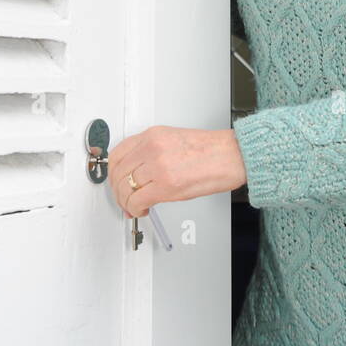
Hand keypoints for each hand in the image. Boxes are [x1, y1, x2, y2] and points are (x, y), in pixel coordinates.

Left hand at [107, 125, 247, 216]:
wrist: (233, 156)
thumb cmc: (211, 150)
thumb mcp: (174, 140)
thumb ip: (151, 152)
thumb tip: (136, 172)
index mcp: (153, 135)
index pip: (117, 154)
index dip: (112, 173)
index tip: (116, 181)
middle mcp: (152, 148)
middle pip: (118, 173)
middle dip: (118, 191)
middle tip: (123, 199)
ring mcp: (158, 166)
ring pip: (125, 189)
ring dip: (125, 203)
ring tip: (134, 207)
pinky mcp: (166, 186)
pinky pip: (137, 202)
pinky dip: (135, 210)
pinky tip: (143, 210)